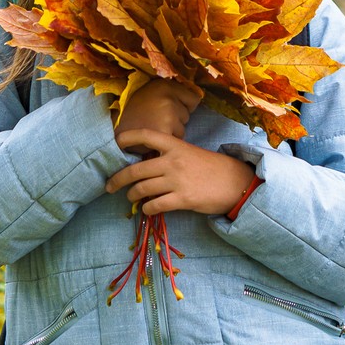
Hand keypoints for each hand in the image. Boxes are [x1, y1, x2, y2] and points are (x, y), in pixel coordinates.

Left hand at [106, 130, 254, 215]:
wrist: (235, 182)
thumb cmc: (210, 167)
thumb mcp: (188, 153)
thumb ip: (168, 156)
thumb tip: (144, 165)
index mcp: (175, 145)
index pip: (146, 135)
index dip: (128, 137)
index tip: (115, 142)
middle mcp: (173, 160)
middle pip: (136, 170)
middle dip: (118, 179)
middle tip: (109, 185)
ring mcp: (177, 180)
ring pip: (143, 189)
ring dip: (133, 195)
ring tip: (131, 197)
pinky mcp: (183, 199)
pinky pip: (156, 205)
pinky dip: (147, 209)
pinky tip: (147, 209)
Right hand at [114, 79, 200, 153]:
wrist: (110, 129)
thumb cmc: (130, 113)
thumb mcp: (149, 94)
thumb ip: (171, 95)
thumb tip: (198, 100)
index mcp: (164, 83)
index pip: (193, 99)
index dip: (183, 107)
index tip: (168, 111)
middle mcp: (168, 95)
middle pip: (187, 115)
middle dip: (176, 121)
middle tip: (154, 121)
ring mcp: (167, 112)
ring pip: (183, 129)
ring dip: (171, 132)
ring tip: (151, 129)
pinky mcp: (165, 130)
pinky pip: (177, 140)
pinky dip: (167, 142)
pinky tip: (153, 139)